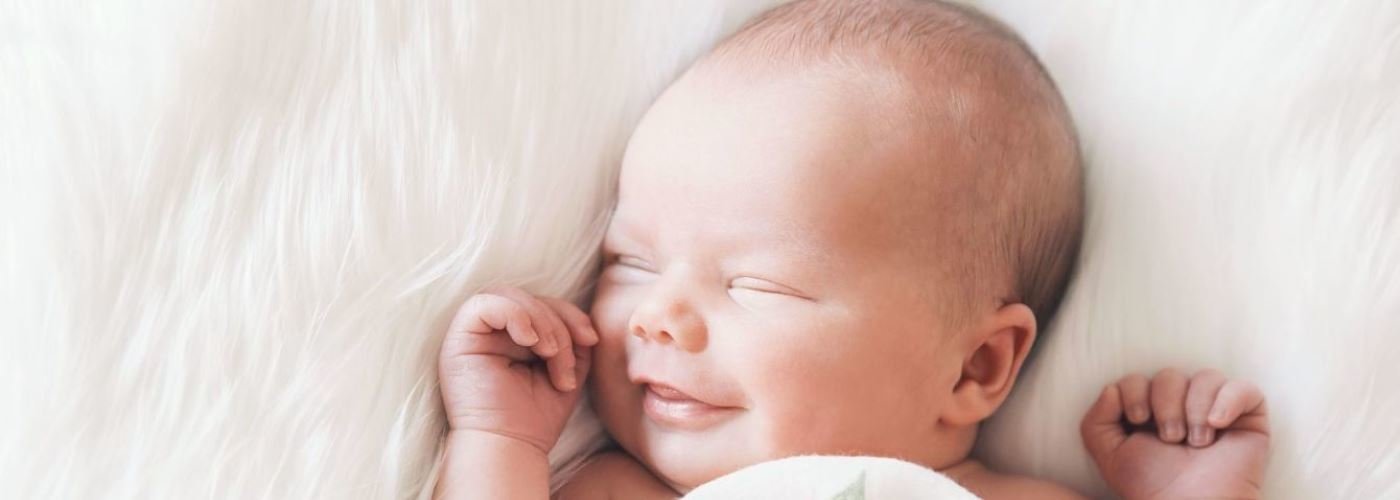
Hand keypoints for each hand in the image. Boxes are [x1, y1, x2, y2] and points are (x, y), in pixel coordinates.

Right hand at [438, 286, 599, 453]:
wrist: (512, 446)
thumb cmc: (535, 417)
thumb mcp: (566, 369)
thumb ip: (573, 339)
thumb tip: (584, 324)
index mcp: (513, 338)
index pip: (542, 303)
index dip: (570, 313)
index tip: (590, 340)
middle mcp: (490, 333)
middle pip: (527, 297)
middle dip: (557, 320)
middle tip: (564, 355)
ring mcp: (473, 335)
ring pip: (509, 296)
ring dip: (540, 322)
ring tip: (549, 354)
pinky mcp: (459, 340)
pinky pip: (482, 305)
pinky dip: (513, 315)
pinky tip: (529, 342)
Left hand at [1081, 368, 1268, 499]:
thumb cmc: (1152, 485)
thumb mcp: (1109, 454)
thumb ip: (1097, 420)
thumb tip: (1112, 388)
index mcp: (1151, 412)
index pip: (1139, 378)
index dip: (1135, 391)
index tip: (1137, 419)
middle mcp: (1183, 408)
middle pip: (1170, 374)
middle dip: (1165, 404)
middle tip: (1171, 438)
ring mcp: (1217, 411)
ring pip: (1206, 376)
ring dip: (1194, 408)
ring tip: (1195, 443)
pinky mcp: (1248, 420)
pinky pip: (1244, 389)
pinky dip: (1228, 400)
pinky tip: (1217, 425)